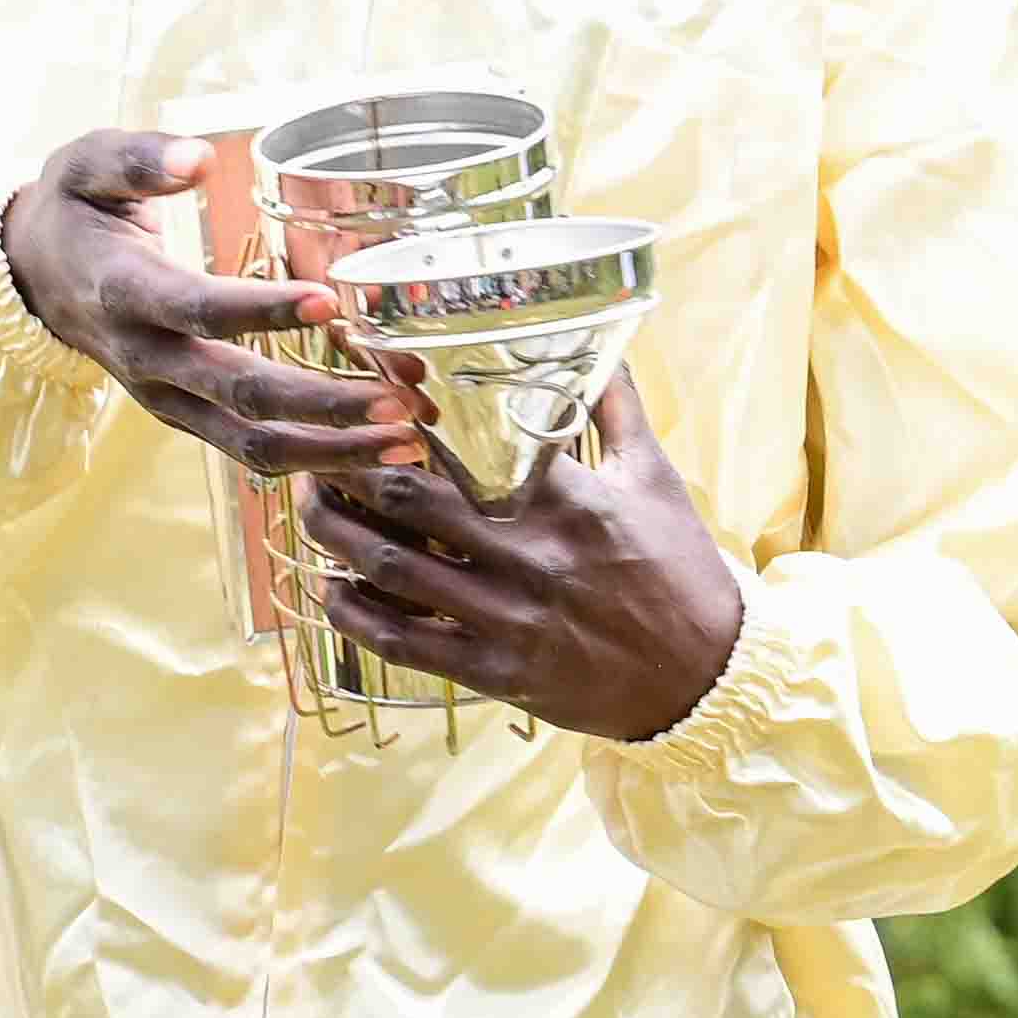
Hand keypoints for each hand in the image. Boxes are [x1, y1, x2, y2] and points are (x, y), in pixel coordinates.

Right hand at [0, 131, 434, 480]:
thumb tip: (197, 158)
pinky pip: (251, 451)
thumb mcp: (85, 164)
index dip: (262, 311)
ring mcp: (165, 397)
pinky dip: (315, 457)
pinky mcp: (185, 416)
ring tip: (405, 442)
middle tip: (395, 402)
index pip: (199, 308)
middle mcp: (146, 358)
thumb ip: (139, 159)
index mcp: (124, 291)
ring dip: (331, 450)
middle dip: (322, 403)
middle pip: (239, 394)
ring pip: (252, 444)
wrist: (33, 277)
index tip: (328, 301)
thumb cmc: (75, 210)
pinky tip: (374, 447)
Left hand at [294, 371, 748, 743]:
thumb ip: (617, 408)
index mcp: (569, 499)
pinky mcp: (495, 673)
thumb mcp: (656, 479)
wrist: (709, 677)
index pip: (469, 440)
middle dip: (347, 466)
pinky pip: (404, 642)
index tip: (363, 382)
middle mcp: (530, 555)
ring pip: (391, 568)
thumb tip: (601, 340)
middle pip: (408, 498)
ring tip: (309, 503)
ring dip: (336, 532)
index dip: (405, 412)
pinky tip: (332, 587)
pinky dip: (356, 615)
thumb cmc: (680, 568)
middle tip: (316, 443)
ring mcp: (508, 617)